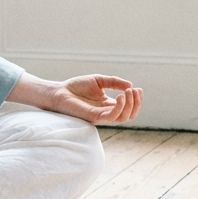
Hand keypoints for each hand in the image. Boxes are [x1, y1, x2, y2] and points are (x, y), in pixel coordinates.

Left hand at [9, 73, 142, 123]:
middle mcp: (106, 112)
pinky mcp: (94, 117)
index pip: (128, 108)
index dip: (136, 100)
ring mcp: (101, 116)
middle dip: (136, 104)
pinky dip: (119, 108)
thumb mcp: (99, 80)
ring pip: (122, 117)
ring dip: (130, 105)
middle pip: (129, 115)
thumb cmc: (76, 87)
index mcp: (108, 105)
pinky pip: (111, 117)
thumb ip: (114, 82)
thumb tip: (130, 85)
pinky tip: (120, 97)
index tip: (138, 88)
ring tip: (128, 92)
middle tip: (135, 90)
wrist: (59, 92)